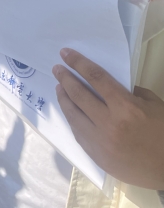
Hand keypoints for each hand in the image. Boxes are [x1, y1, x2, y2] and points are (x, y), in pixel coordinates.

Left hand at [53, 48, 163, 189]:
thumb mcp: (154, 106)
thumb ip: (130, 92)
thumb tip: (108, 86)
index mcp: (126, 107)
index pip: (96, 78)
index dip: (79, 63)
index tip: (65, 53)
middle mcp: (109, 123)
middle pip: (79, 95)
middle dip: (65, 78)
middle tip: (57, 69)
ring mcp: (100, 142)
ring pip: (73, 115)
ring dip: (63, 98)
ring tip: (59, 88)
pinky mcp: (96, 156)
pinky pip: (78, 133)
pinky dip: (72, 119)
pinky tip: (70, 111)